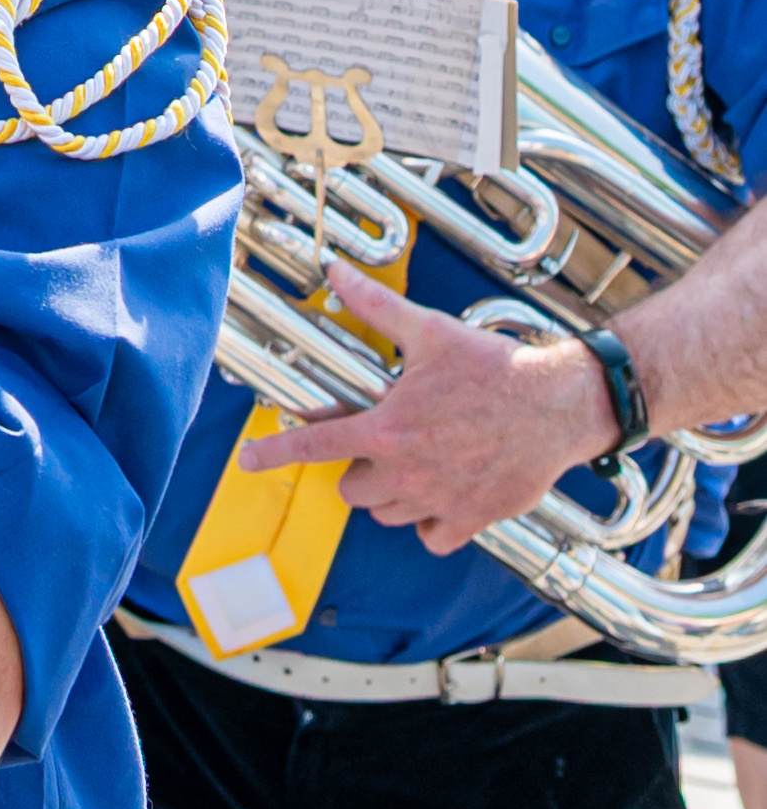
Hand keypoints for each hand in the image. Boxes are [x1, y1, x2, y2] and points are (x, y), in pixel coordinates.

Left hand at [234, 259, 619, 553]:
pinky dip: (429, 523)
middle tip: (382, 445)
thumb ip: (375, 307)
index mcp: (386, 430)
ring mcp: (440, 500)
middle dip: (355, 469)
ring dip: (389, 494)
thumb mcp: (430, 331)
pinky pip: (432, 537)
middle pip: (350, 488)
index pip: (311, 447)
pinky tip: (441, 494)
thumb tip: (335, 270)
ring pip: (386, 514)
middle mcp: (406, 471)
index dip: (272, 453)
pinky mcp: (473, 518)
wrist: (562, 403)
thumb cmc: (495, 367)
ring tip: (413, 465)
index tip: (245, 460)